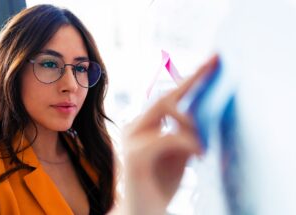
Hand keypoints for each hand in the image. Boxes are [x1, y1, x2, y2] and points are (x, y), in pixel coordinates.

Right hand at [121, 55, 218, 214]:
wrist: (141, 213)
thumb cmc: (159, 183)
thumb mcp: (179, 154)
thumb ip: (187, 133)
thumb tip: (205, 112)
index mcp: (144, 125)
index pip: (167, 97)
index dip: (189, 79)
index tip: (210, 61)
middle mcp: (135, 127)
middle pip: (164, 96)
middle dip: (191, 81)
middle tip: (215, 65)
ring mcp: (132, 140)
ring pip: (164, 110)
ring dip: (192, 118)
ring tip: (206, 136)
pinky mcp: (135, 156)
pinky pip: (166, 137)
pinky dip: (187, 140)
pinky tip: (200, 150)